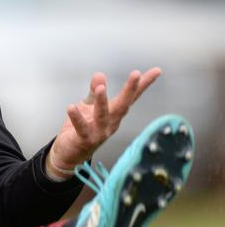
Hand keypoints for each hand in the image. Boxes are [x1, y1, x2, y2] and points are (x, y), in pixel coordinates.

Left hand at [46, 68, 161, 178]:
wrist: (70, 155)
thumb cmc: (82, 129)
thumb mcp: (89, 107)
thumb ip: (94, 92)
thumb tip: (100, 74)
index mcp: (114, 114)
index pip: (131, 97)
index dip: (143, 84)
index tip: (156, 71)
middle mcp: (111, 123)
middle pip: (123, 105)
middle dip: (130, 90)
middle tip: (136, 74)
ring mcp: (99, 133)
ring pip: (103, 116)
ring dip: (102, 102)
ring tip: (102, 88)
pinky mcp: (84, 139)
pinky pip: (81, 128)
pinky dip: (76, 117)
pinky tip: (71, 107)